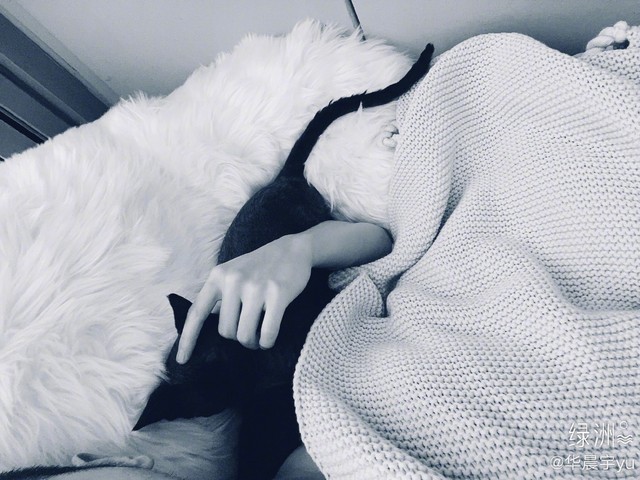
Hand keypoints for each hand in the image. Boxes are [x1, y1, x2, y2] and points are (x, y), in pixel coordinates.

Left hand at [176, 234, 312, 362]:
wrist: (292, 249)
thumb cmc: (260, 267)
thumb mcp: (233, 273)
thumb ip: (219, 295)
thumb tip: (206, 327)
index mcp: (218, 276)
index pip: (197, 313)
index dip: (188, 339)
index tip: (182, 360)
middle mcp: (234, 280)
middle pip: (225, 331)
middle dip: (237, 338)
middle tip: (248, 333)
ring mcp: (256, 287)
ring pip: (244, 335)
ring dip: (252, 343)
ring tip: (258, 338)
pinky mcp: (277, 293)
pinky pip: (267, 332)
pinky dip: (267, 342)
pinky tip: (268, 340)